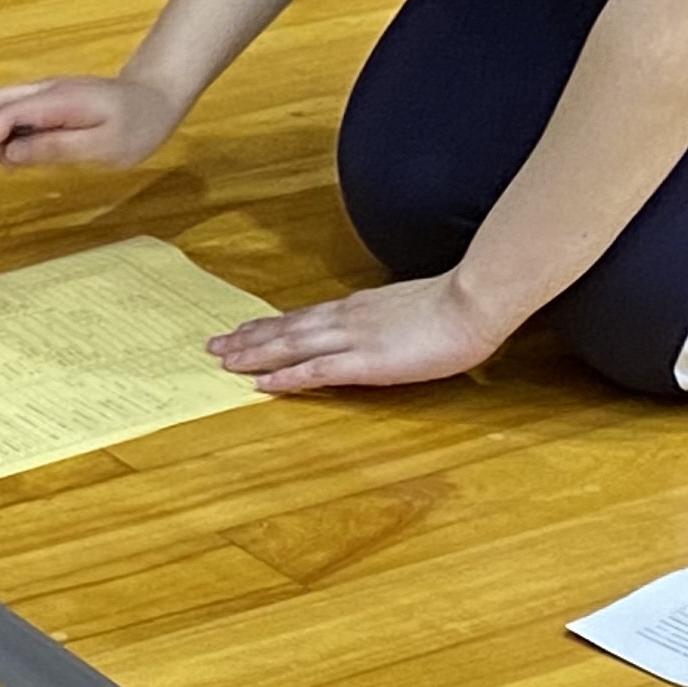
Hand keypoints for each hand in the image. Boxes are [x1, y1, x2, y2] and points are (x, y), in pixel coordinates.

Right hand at [0, 74, 181, 173]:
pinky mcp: (48, 100)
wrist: (156, 96)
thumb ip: (55, 148)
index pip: (4, 117)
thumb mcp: (103, 146)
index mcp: (57, 101)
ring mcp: (45, 92)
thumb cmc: (138, 125)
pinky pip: (12, 109)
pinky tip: (0, 150)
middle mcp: (44, 90)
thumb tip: (10, 154)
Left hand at [204, 274, 512, 395]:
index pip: (304, 316)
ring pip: (290, 345)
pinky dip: (285, 377)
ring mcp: (352, 338)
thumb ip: (389, 319)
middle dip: (249, 337)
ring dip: (254, 353)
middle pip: (286, 328)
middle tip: (216, 345)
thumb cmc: (454, 307)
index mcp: (357, 307)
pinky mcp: (365, 361)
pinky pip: (315, 370)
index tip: (246, 328)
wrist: (471, 302)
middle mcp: (345, 318)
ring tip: (224, 361)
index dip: (271, 324)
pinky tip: (261, 383)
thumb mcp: (411, 309)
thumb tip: (383, 327)